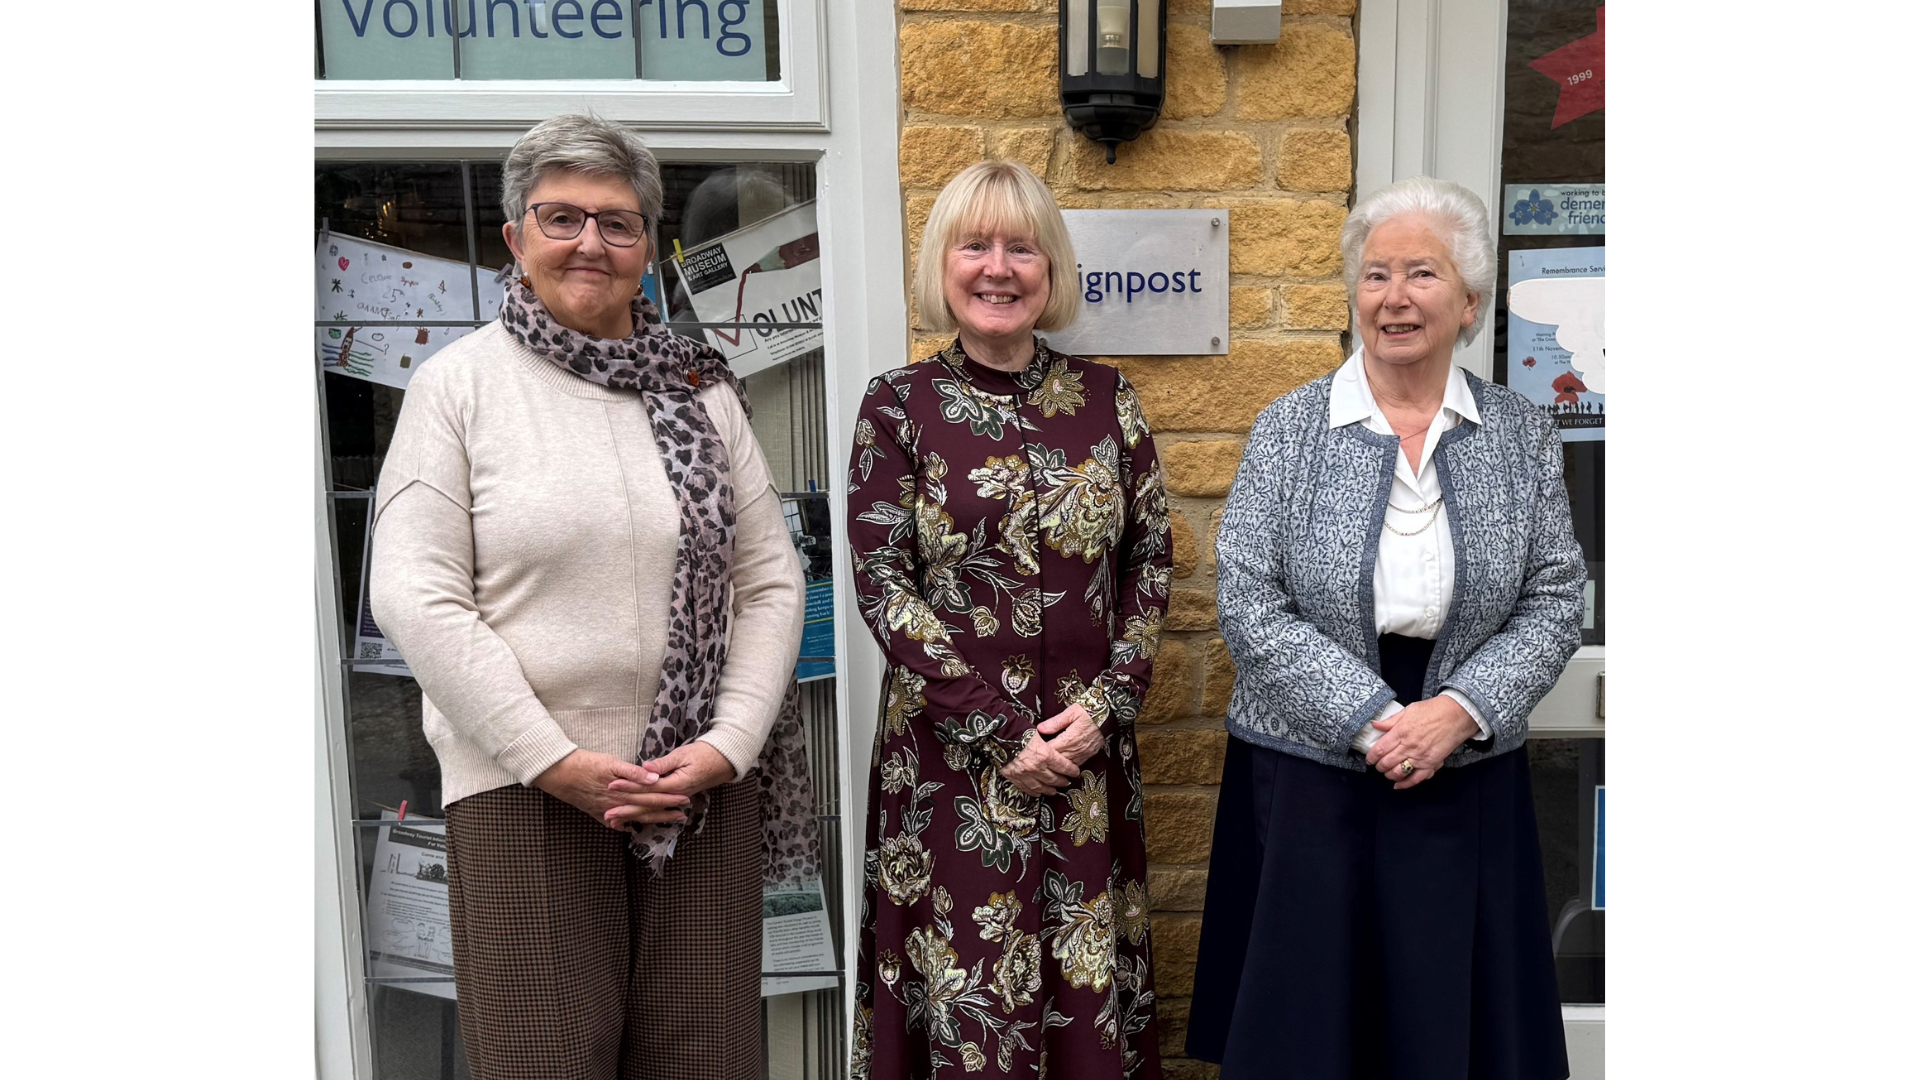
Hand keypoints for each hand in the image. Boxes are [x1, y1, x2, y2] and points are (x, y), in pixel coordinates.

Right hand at [533, 749, 688, 830]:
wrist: (560, 773)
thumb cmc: (587, 763)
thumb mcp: (612, 762)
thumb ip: (634, 772)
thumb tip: (654, 779)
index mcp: (624, 791)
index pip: (652, 795)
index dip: (669, 798)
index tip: (684, 798)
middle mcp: (618, 804)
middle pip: (647, 809)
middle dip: (666, 812)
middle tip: (683, 814)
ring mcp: (608, 811)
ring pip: (635, 818)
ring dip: (652, 819)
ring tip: (667, 821)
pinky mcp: (598, 813)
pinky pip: (616, 823)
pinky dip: (626, 826)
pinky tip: (633, 829)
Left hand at [604, 741, 737, 829]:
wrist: (723, 762)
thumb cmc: (704, 754)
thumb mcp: (684, 754)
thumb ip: (663, 763)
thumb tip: (645, 767)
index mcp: (677, 784)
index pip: (648, 787)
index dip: (629, 786)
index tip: (612, 785)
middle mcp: (676, 796)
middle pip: (647, 805)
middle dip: (626, 809)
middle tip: (607, 814)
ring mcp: (676, 800)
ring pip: (651, 811)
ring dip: (632, 816)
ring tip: (614, 822)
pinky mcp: (676, 799)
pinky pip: (657, 810)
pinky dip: (643, 815)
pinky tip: (631, 820)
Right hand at [998, 730, 1080, 796]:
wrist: (998, 735)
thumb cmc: (1019, 731)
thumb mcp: (1038, 733)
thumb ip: (1050, 743)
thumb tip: (1059, 747)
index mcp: (1045, 754)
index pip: (1064, 766)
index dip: (1072, 771)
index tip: (1076, 772)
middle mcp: (1037, 767)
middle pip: (1054, 779)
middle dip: (1062, 781)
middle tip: (1067, 782)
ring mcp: (1025, 774)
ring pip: (1041, 787)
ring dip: (1049, 790)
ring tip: (1054, 791)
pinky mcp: (1014, 777)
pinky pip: (1026, 788)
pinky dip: (1034, 792)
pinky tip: (1038, 793)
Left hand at [1037, 704, 1102, 768]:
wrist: (1109, 715)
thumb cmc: (1089, 711)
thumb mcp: (1071, 712)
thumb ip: (1055, 722)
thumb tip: (1040, 728)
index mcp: (1069, 739)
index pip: (1050, 750)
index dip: (1041, 752)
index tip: (1032, 750)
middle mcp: (1076, 749)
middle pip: (1057, 761)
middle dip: (1047, 761)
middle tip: (1036, 759)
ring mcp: (1083, 754)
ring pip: (1066, 765)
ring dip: (1057, 765)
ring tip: (1047, 763)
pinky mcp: (1088, 755)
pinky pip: (1075, 765)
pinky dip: (1067, 765)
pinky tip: (1061, 763)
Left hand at [1364, 696, 1480, 790]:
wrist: (1455, 715)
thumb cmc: (1432, 710)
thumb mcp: (1408, 710)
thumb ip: (1390, 721)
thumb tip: (1375, 724)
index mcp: (1401, 732)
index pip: (1380, 749)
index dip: (1371, 757)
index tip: (1370, 759)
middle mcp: (1409, 746)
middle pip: (1387, 762)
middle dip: (1379, 766)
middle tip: (1378, 765)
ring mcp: (1420, 757)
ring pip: (1398, 772)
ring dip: (1389, 775)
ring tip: (1387, 772)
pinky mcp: (1431, 764)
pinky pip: (1416, 779)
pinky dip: (1405, 784)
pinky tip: (1398, 785)